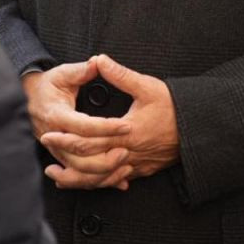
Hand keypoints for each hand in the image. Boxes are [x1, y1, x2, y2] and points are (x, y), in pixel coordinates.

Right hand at [23, 61, 133, 189]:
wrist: (28, 100)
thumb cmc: (48, 86)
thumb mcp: (62, 73)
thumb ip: (81, 70)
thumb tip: (98, 62)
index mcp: (57, 115)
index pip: (83, 126)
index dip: (105, 127)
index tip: (126, 126)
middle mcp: (55, 137)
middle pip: (80, 155)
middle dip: (105, 156)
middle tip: (127, 150)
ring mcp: (57, 151)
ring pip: (80, 171)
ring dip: (104, 172)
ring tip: (125, 166)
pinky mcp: (62, 159)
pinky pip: (80, 176)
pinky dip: (100, 182)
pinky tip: (120, 182)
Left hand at [41, 54, 179, 190]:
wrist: (197, 129)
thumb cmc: (173, 108)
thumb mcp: (147, 86)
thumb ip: (120, 75)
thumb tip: (99, 59)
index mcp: (126, 132)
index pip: (89, 139)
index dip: (66, 138)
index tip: (49, 133)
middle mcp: (128, 153)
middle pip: (89, 163)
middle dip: (65, 158)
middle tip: (46, 154)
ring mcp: (134, 165)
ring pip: (100, 179)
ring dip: (77, 180)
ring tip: (57, 177)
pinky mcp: (140, 171)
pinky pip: (114, 182)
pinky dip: (97, 184)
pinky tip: (85, 182)